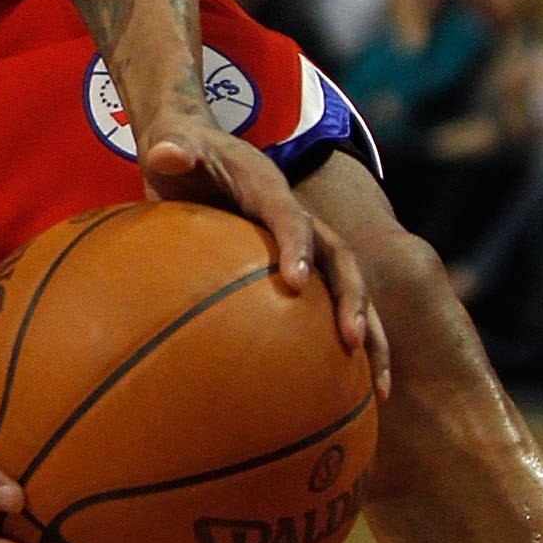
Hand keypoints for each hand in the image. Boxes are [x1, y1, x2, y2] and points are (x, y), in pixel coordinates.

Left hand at [139, 116, 391, 399]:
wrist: (196, 147)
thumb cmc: (181, 150)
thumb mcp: (172, 144)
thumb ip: (172, 149)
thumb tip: (164, 155)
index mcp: (268, 188)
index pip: (290, 217)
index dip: (297, 246)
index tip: (297, 284)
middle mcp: (297, 218)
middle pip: (341, 260)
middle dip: (354, 300)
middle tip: (353, 343)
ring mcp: (303, 244)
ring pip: (348, 291)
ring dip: (369, 336)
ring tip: (378, 391)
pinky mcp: (296, 266)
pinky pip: (326, 309)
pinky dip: (342, 349)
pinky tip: (347, 399)